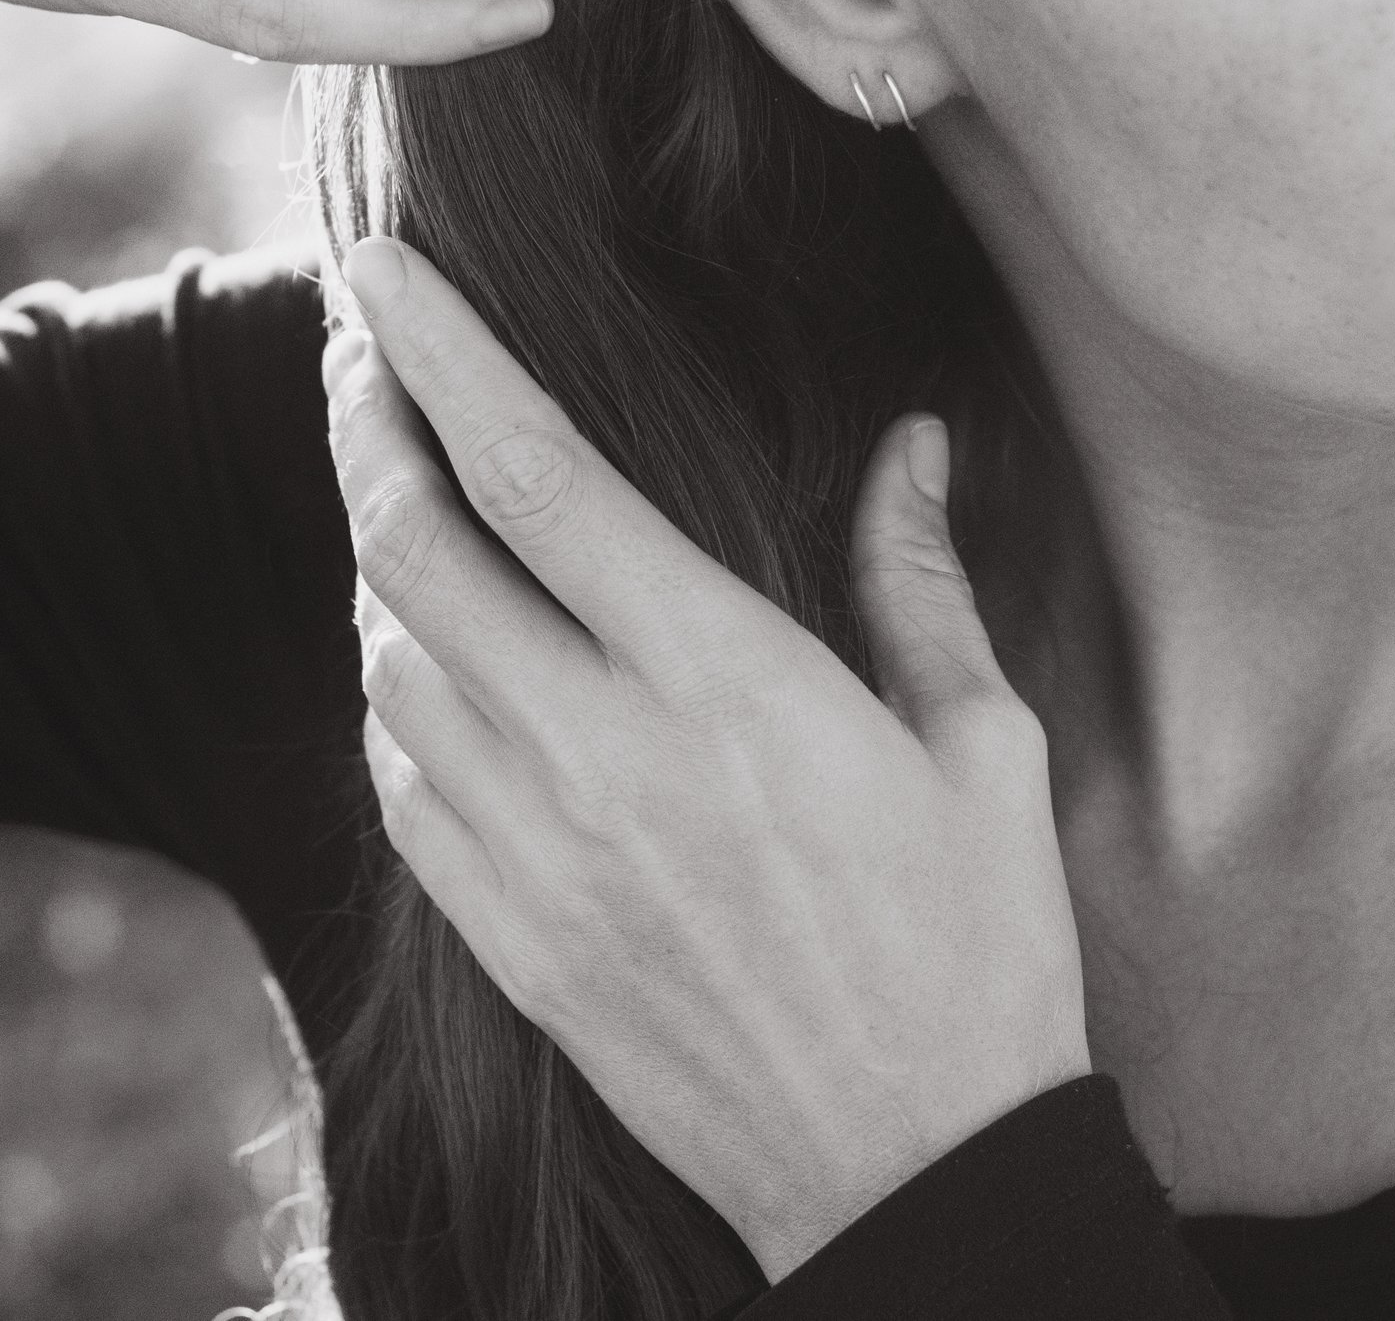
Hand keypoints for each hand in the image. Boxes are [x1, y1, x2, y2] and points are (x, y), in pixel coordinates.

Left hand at [327, 237, 1089, 1285]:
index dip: (442, 353)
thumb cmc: (974, 952)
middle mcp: (604, 754)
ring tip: (410, 506)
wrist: (913, 1179)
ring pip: (390, 664)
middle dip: (363, 429)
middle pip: (416, 550)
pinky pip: (399, 787)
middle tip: (359, 359)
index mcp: (726, 680)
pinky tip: (432, 672)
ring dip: (382, 564)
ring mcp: (539, 857)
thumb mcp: (984, 750)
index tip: (383, 267)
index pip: (536, 473)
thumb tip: (914, 443)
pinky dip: (394, 700)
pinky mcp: (511, 941)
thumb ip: (921, 580)